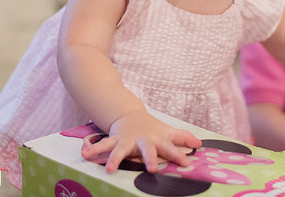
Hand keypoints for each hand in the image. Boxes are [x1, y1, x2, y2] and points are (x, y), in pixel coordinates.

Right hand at [80, 110, 201, 172]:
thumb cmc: (152, 128)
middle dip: (150, 158)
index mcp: (157, 140)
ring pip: (121, 149)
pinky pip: (103, 146)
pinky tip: (85, 154)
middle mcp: (142, 141)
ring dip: (115, 158)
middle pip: (148, 150)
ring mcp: (127, 140)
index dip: (179, 155)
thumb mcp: (167, 131)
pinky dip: (94, 150)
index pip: (171, 148)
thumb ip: (182, 137)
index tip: (187, 163)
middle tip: (152, 170)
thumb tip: (199, 143)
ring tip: (110, 169)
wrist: (129, 114)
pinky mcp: (114, 140)